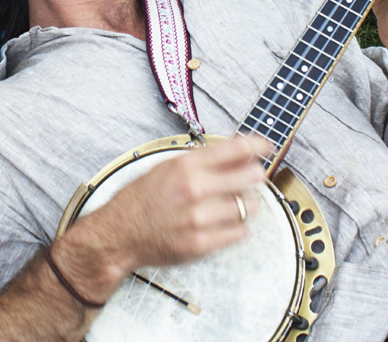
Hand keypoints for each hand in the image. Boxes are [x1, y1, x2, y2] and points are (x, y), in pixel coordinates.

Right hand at [53, 135, 270, 303]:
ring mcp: (199, 218)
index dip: (255, 145)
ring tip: (234, 202)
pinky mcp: (201, 244)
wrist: (121, 233)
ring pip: (247, 207)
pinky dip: (239, 227)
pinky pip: (238, 233)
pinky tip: (228, 222)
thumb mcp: (168, 167)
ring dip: (246, 204)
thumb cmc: (142, 198)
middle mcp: (195, 189)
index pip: (233, 149)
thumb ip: (201, 160)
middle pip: (248, 177)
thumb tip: (236, 152)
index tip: (266, 145)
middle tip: (254, 175)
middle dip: (255, 175)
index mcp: (186, 166)